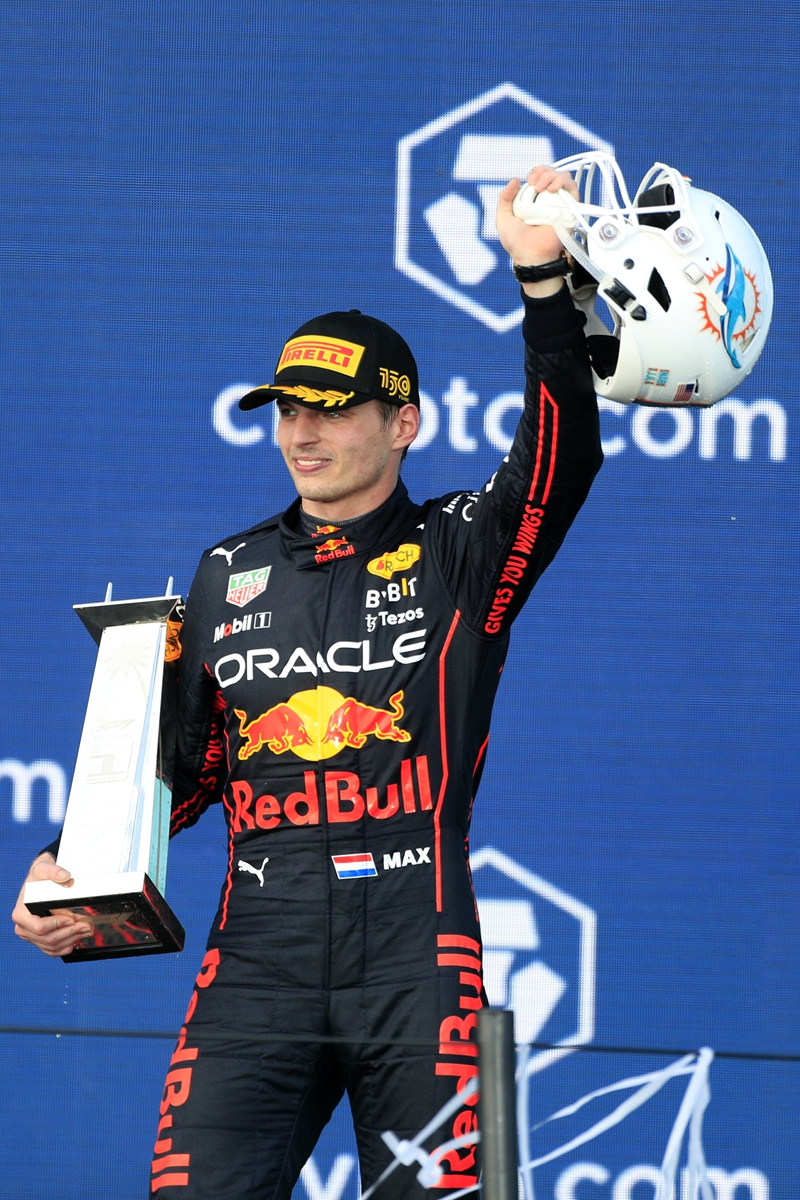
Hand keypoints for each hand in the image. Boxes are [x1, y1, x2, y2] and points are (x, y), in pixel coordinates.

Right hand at [12, 854, 91, 957]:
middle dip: (70, 933)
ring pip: (52, 947)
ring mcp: (31, 935)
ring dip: (71, 940)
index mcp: (21, 914)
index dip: (57, 925)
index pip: (39, 927)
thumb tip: (65, 877)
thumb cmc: (39, 877)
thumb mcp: (44, 869)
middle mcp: (24, 927)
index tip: (71, 918)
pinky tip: (77, 939)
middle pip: (48, 939)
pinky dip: (66, 947)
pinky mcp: (40, 940)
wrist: (40, 882)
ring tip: (86, 930)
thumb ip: (53, 871)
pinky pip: (52, 950)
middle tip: (86, 925)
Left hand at [496, 166, 579, 296]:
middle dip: (543, 171)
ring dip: (553, 176)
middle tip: (535, 184)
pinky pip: (573, 190)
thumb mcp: (503, 218)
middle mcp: (548, 200)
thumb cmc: (517, 242)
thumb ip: (504, 198)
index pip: (541, 175)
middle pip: (553, 172)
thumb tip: (515, 179)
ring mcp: (560, 204)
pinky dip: (564, 183)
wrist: (530, 255)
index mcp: (534, 200)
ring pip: (564, 177)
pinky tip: (552, 190)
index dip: (536, 172)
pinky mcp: (570, 210)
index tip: (529, 180)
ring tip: (543, 188)